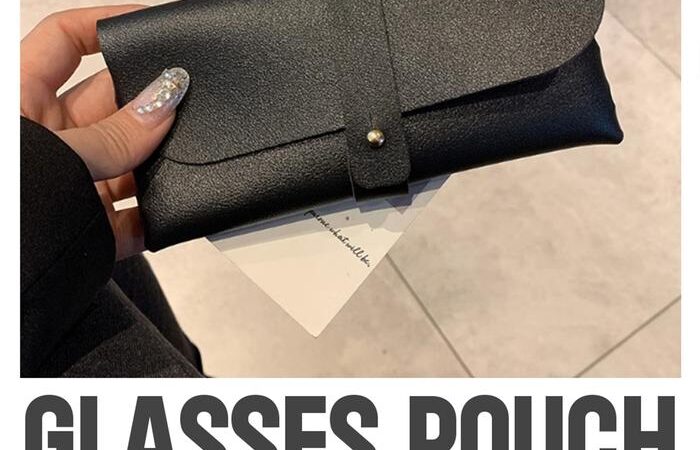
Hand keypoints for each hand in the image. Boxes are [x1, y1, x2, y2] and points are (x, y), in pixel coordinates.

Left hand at [21, 5, 189, 258]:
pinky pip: (135, 218)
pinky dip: (156, 219)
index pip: (65, 41)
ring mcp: (71, 183)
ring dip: (157, 165)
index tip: (156, 26)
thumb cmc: (3, 215)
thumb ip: (116, 132)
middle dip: (150, 103)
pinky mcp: (90, 227)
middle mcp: (49, 138)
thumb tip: (168, 96)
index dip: (108, 24)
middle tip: (188, 101)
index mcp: (23, 103)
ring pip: (129, 162)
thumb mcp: (56, 156)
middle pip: (112, 104)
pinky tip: (174, 212)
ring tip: (184, 161)